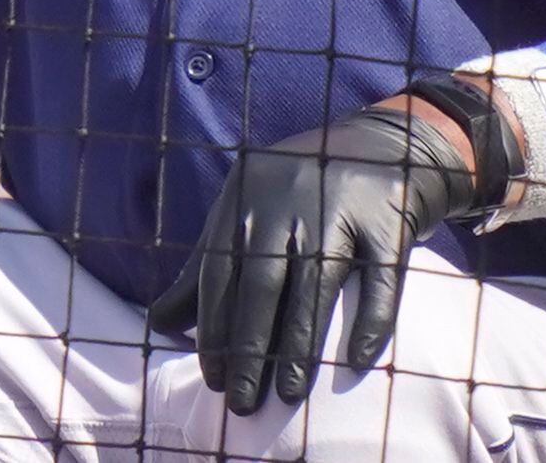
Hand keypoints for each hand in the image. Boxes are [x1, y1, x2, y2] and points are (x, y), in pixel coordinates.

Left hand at [148, 100, 484, 415]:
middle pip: (262, 283)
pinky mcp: (387, 220)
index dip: (213, 329)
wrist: (384, 144)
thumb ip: (204, 268)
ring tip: (286, 395)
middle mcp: (287, 199)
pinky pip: (380, 279)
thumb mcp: (245, 217)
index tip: (212, 379)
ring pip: (315, 285)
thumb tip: (158, 323)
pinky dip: (371, 321)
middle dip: (248, 348)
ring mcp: (338, 206)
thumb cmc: (300, 193)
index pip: (221, 273)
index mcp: (245, 197)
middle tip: (241, 402)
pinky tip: (355, 362)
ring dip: (298, 344)